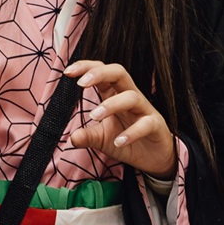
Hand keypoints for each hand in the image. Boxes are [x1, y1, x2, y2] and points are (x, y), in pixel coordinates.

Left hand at [66, 61, 176, 178]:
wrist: (153, 157)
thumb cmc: (125, 139)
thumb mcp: (102, 139)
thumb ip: (88, 136)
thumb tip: (72, 138)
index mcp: (114, 94)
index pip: (102, 72)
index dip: (86, 67)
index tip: (67, 73)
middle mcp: (130, 96)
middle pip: (119, 73)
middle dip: (100, 73)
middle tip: (80, 84)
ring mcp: (144, 110)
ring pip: (131, 96)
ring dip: (111, 104)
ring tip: (95, 116)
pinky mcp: (156, 125)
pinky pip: (146, 123)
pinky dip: (132, 132)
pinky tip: (118, 141)